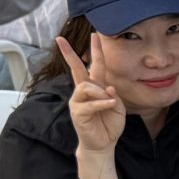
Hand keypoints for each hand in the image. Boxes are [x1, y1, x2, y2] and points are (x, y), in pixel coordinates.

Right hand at [54, 32, 126, 155]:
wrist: (103, 143)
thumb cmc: (109, 124)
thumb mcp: (118, 107)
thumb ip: (113, 95)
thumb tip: (108, 88)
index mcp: (96, 87)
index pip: (95, 65)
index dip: (95, 50)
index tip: (94, 35)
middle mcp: (84, 91)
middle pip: (76, 68)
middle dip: (69, 53)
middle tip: (60, 39)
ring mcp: (78, 101)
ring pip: (86, 86)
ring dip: (100, 92)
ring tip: (110, 102)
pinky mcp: (77, 112)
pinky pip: (90, 103)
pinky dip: (102, 103)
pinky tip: (110, 105)